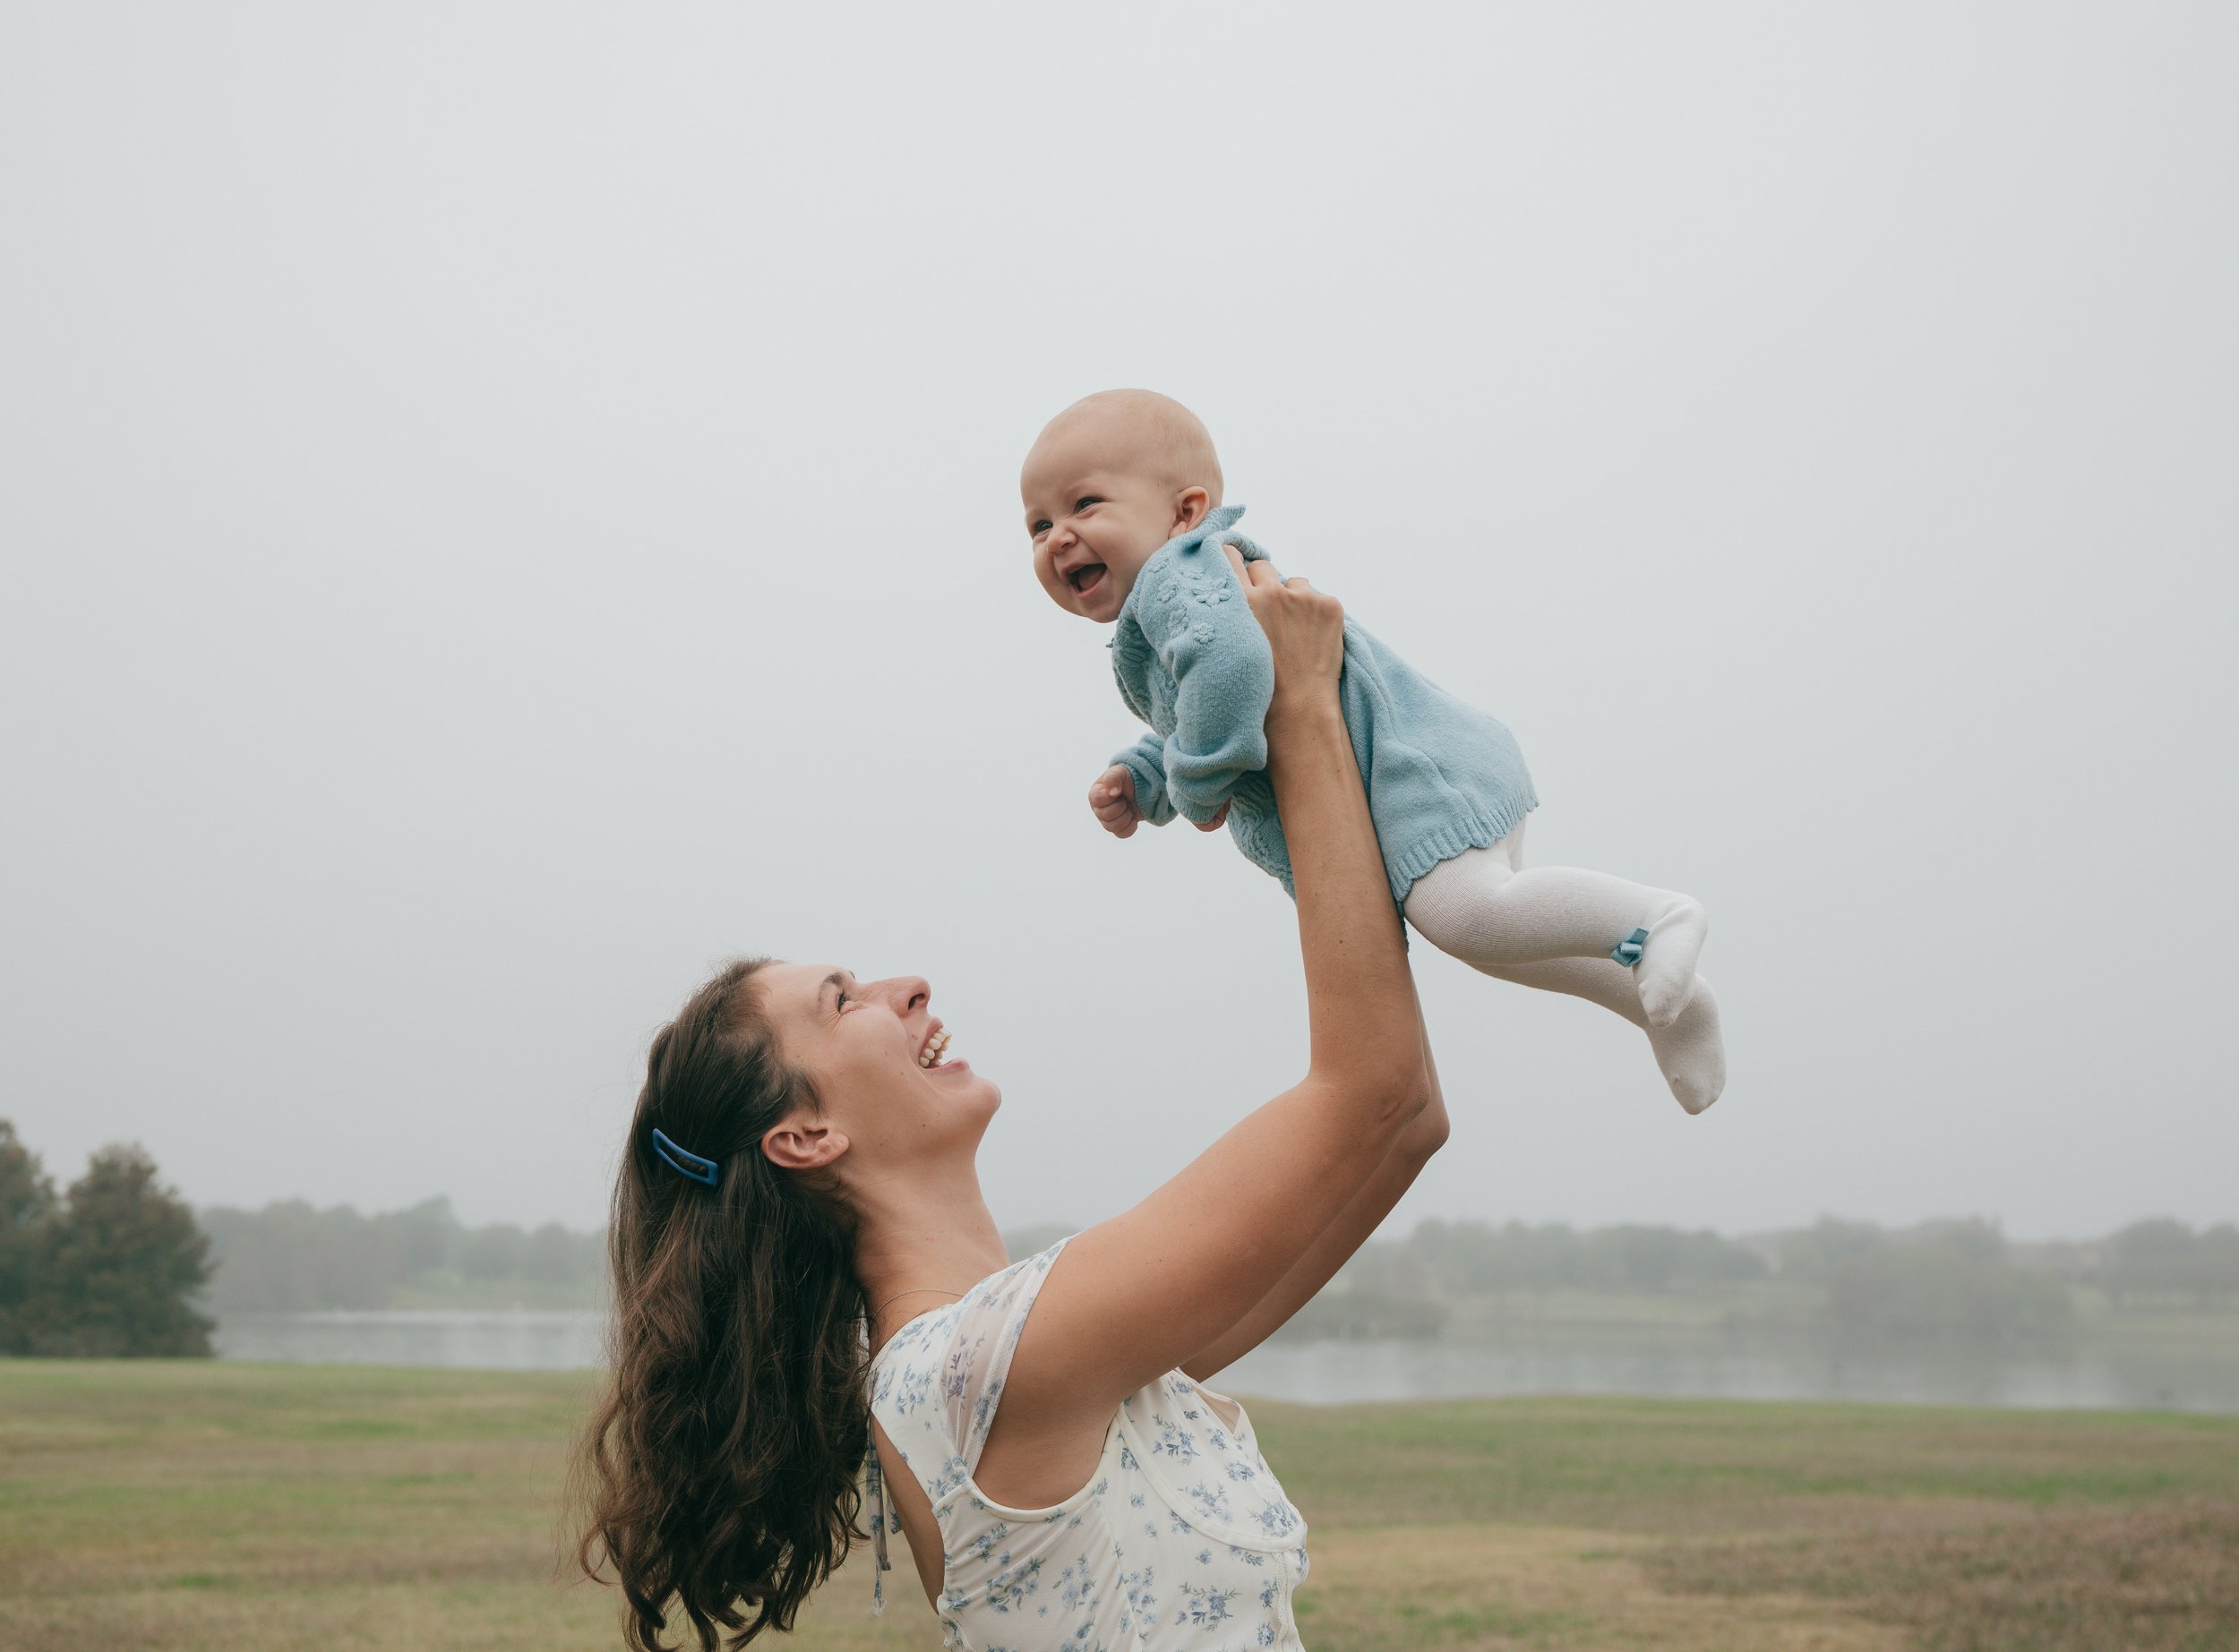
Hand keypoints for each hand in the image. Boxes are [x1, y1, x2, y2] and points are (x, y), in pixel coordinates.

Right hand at [1090, 766, 1143, 837]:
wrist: (1141, 788)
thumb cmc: (1127, 778)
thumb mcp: (1120, 772)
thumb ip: (1113, 777)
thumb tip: (1112, 792)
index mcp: (1095, 794)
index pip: (1098, 800)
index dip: (1112, 796)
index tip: (1119, 790)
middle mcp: (1098, 809)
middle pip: (1105, 816)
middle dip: (1121, 806)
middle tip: (1125, 799)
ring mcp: (1107, 821)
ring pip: (1113, 827)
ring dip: (1126, 816)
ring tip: (1128, 807)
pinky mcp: (1117, 829)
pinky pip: (1123, 834)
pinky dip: (1131, 825)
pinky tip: (1132, 816)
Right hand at [1224, 546, 1343, 718]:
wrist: (1299, 711)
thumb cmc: (1259, 688)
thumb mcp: (1232, 645)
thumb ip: (1231, 615)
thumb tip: (1234, 593)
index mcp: (1241, 601)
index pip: (1229, 555)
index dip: (1233, 562)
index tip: (1235, 570)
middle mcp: (1271, 592)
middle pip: (1262, 567)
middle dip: (1263, 584)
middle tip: (1267, 612)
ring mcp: (1304, 597)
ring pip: (1294, 582)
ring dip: (1293, 599)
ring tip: (1294, 632)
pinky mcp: (1330, 605)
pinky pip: (1319, 598)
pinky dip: (1317, 614)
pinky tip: (1313, 640)